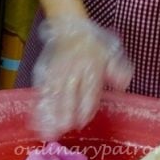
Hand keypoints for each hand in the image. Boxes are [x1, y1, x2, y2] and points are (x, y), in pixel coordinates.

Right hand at [32, 17, 132, 140]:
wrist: (70, 28)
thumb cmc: (93, 45)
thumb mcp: (111, 53)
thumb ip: (118, 71)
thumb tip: (123, 86)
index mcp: (91, 68)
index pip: (88, 91)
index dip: (85, 107)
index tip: (82, 122)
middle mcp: (73, 71)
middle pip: (69, 94)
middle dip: (65, 113)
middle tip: (63, 129)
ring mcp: (57, 72)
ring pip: (53, 95)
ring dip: (50, 114)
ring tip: (48, 132)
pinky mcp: (45, 73)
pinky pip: (42, 91)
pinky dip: (39, 106)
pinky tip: (37, 120)